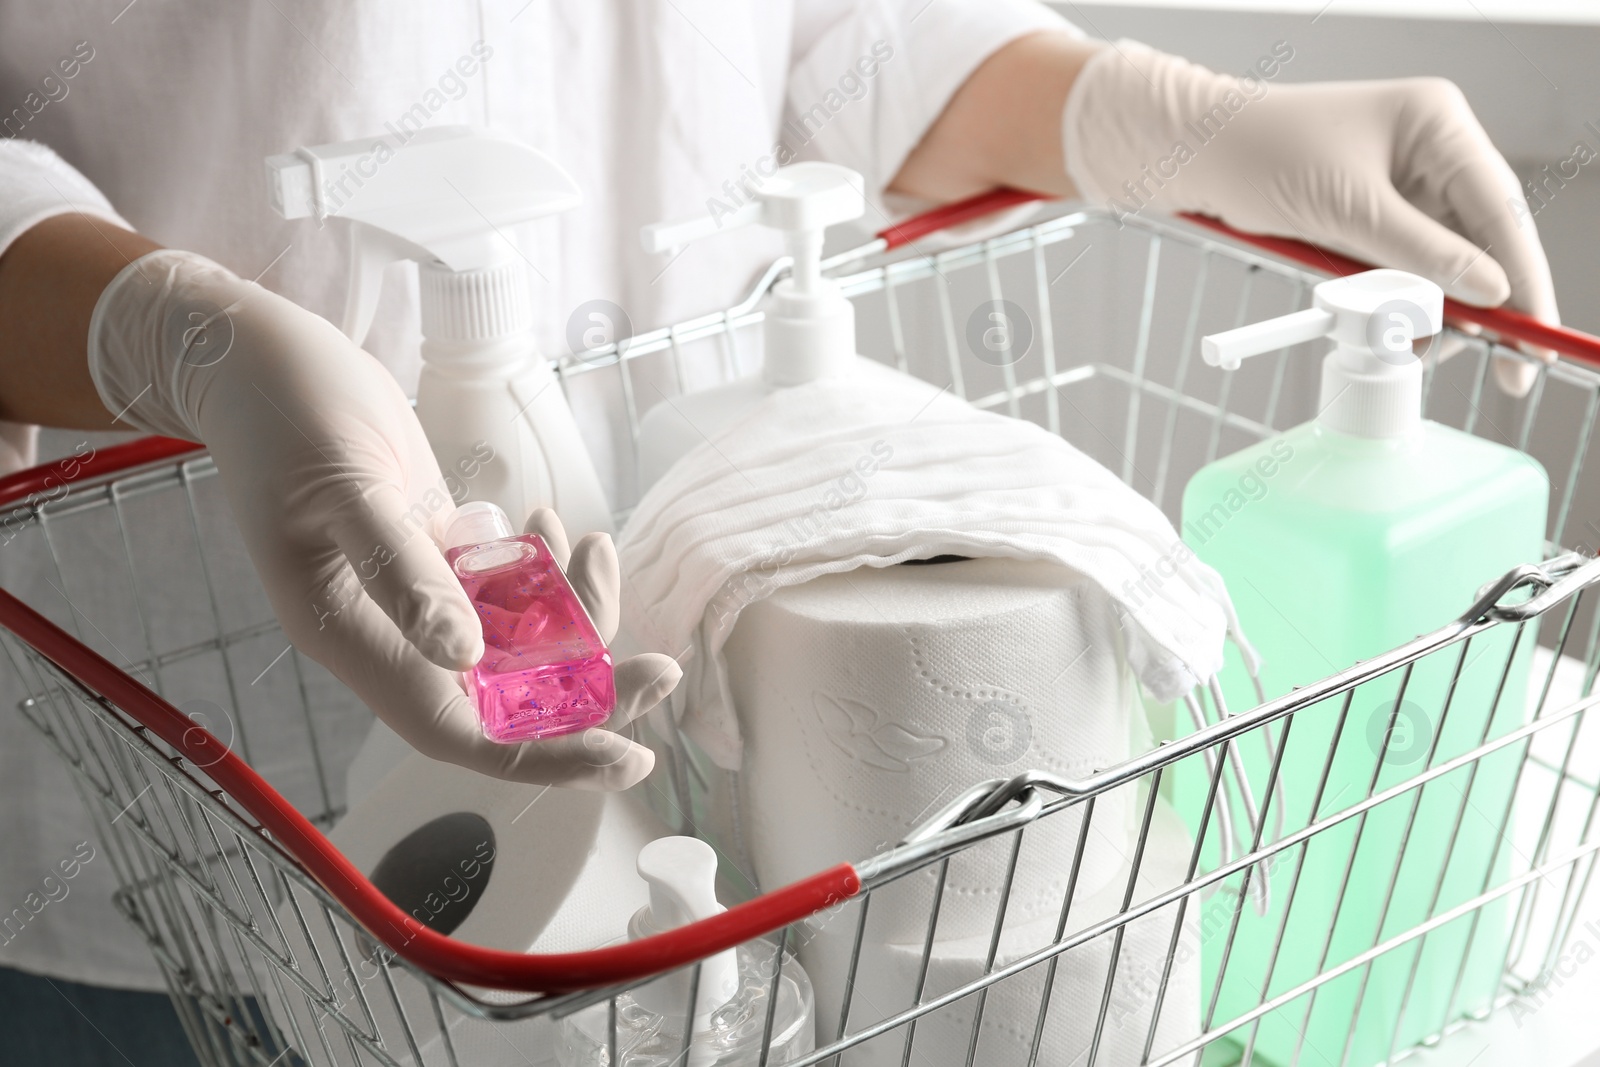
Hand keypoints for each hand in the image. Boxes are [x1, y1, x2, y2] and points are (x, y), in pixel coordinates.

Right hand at [89, 249, 677, 787]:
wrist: (258, 358)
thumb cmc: (287, 410)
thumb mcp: (346, 484)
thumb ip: (402, 571)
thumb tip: (460, 655)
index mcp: (353, 638)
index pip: (459, 729)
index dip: (543, 754)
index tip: (624, 752)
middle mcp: (387, 633)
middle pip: (502, 698)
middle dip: (587, 687)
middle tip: (663, 667)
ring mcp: (412, 596)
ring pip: (513, 642)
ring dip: (570, 614)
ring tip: (595, 546)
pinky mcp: (429, 555)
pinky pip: (501, 592)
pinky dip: (540, 573)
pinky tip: (552, 525)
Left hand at [1062, 41, 1556, 393]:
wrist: (1190, 154)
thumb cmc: (1257, 155)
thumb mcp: (1348, 211)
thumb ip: (1421, 254)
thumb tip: (1488, 290)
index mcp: (1436, 124)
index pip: (1500, 207)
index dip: (1525, 276)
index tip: (1536, 331)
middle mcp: (1427, 149)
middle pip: (1478, 238)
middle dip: (1483, 301)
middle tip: (1504, 363)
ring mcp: (1398, 182)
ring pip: (1440, 259)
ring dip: (1434, 306)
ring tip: (1424, 345)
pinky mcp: (1367, 214)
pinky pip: (1400, 265)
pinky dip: (1398, 299)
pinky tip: (1394, 328)